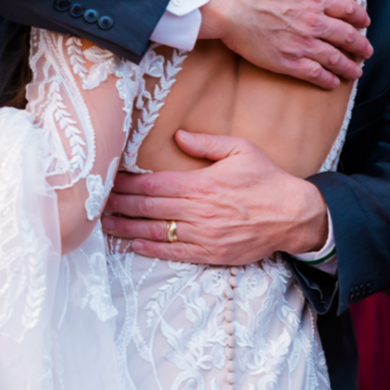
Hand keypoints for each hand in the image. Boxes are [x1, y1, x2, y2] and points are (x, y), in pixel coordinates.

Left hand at [102, 130, 329, 264]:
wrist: (294, 215)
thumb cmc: (267, 180)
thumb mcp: (241, 150)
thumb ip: (207, 143)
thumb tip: (178, 136)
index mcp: (202, 184)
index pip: (153, 185)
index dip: (127, 184)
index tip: (109, 181)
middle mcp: (198, 211)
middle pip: (148, 209)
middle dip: (119, 206)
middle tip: (95, 204)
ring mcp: (203, 235)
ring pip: (155, 232)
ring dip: (127, 228)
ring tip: (105, 225)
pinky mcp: (210, 253)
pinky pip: (172, 253)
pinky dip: (149, 248)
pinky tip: (132, 243)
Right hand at [198, 0, 371, 89]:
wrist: (227, 4)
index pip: (345, 8)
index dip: (359, 16)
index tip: (365, 22)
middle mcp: (313, 22)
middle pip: (345, 36)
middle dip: (360, 45)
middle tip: (367, 52)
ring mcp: (301, 44)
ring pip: (333, 58)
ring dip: (348, 66)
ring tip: (356, 72)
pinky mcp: (287, 61)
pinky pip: (313, 73)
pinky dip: (326, 80)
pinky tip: (333, 84)